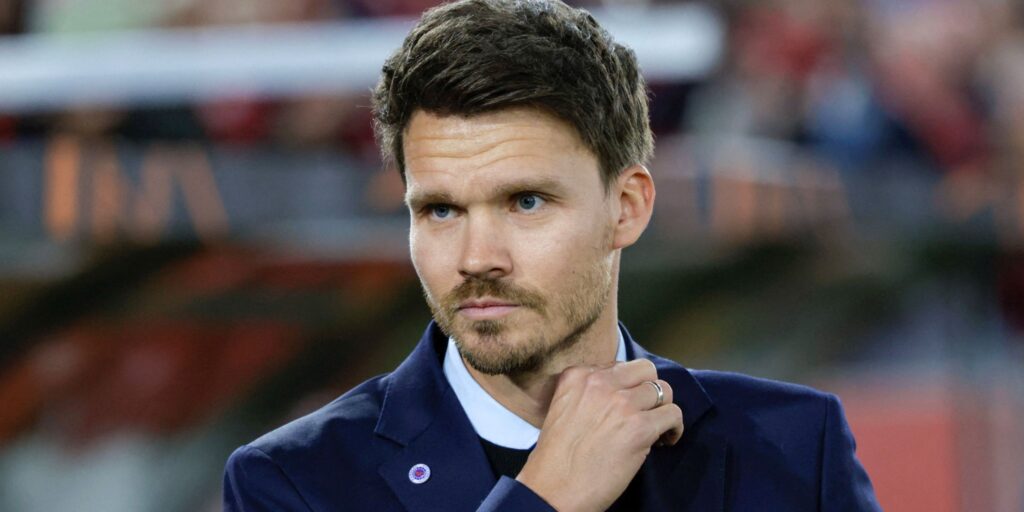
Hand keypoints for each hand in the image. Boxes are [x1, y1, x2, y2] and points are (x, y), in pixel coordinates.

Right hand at [515, 359, 683, 510]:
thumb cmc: (556, 459)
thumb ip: (588, 394)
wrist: (552, 490)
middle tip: (646, 412)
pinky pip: (673, 414)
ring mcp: (621, 403)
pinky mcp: (639, 428)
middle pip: (645, 370)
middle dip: (649, 390)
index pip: (619, 366)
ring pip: (663, 390)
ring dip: (662, 410)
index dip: (627, 387)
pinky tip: (665, 441)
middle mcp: (600, 382)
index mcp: (578, 376)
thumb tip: (621, 394)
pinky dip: (674, 428)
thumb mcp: (562, 408)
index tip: (627, 405)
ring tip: (657, 430)